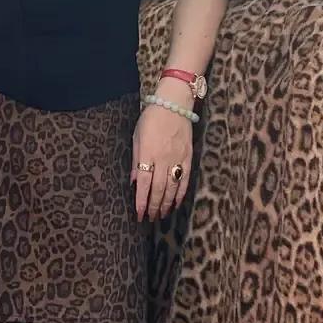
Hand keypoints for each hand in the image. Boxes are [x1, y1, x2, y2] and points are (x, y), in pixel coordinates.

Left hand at [132, 105, 192, 221]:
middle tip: (150, 218)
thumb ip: (136, 160)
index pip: (144, 184)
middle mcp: (163, 159)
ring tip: (161, 214)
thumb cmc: (151, 118)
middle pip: (158, 190)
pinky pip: (184, 180)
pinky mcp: (188, 157)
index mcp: (148, 154)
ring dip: (166, 204)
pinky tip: (176, 203)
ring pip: (172, 188)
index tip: (139, 215)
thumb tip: (134, 182)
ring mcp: (177, 159)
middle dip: (154, 207)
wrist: (174, 104)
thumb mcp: (137, 137)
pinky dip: (180, 194)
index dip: (141, 202)